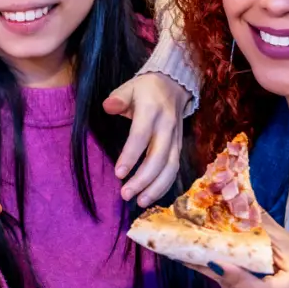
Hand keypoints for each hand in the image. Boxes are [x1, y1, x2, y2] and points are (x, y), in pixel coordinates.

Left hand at [104, 72, 187, 206]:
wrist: (174, 86)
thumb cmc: (145, 90)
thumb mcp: (130, 87)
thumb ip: (118, 98)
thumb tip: (108, 107)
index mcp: (152, 111)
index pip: (141, 136)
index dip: (130, 156)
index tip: (118, 174)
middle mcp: (167, 127)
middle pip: (158, 157)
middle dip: (143, 179)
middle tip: (125, 194)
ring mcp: (176, 139)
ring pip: (170, 167)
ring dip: (156, 187)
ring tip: (140, 202)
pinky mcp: (179, 147)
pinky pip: (174, 169)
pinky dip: (164, 185)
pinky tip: (151, 196)